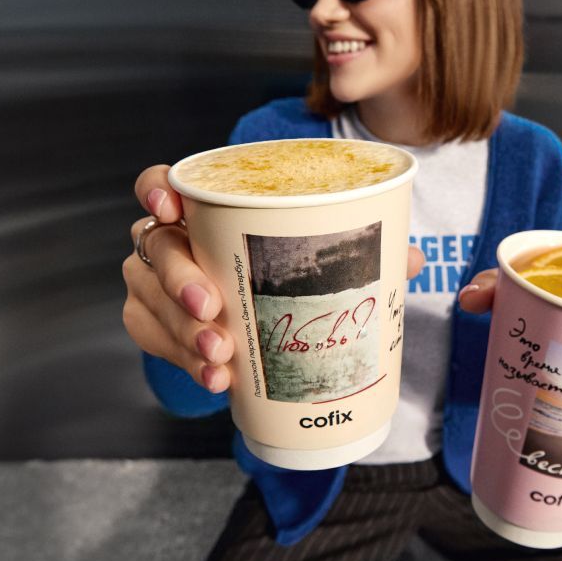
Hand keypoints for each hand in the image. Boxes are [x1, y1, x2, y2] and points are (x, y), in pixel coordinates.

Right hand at [123, 167, 428, 392]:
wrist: (262, 324)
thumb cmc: (288, 272)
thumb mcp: (325, 258)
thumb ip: (363, 252)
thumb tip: (411, 258)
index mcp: (207, 209)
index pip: (163, 183)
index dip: (156, 188)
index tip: (171, 207)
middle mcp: (172, 239)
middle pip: (156, 245)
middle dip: (181, 278)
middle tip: (215, 309)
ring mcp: (155, 282)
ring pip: (150, 296)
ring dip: (183, 329)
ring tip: (223, 356)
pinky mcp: (153, 323)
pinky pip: (154, 338)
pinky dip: (183, 359)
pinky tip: (217, 377)